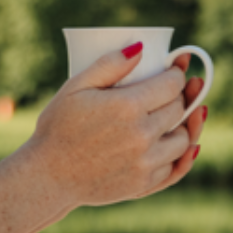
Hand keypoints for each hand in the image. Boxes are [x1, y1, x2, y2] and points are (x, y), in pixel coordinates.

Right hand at [21, 44, 206, 209]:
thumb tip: (140, 48)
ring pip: (184, 140)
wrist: (48, 176)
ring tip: (171, 118)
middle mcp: (142, 135)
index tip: (172, 71)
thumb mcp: (76, 87)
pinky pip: (175, 168)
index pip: (171, 85)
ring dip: (181, 127)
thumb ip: (109, 64)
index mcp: (127, 106)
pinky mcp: (143, 184)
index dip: (175, 74)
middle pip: (179, 110)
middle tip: (174, 90)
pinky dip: (179, 156)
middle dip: (180, 96)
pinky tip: (183, 145)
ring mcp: (145, 163)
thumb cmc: (58, 127)